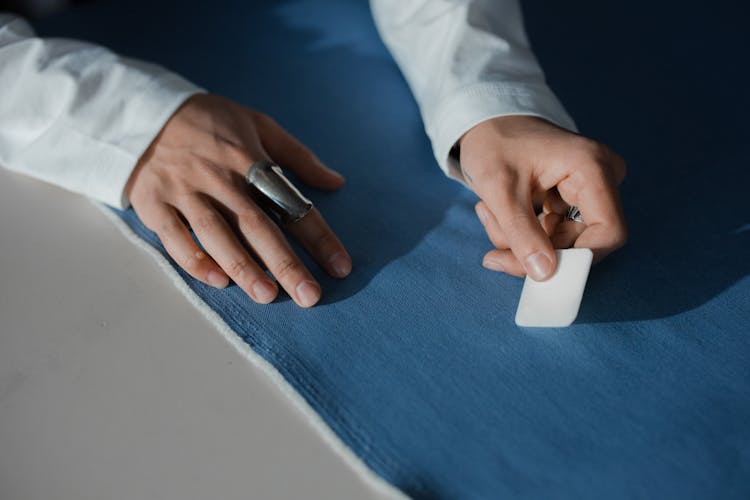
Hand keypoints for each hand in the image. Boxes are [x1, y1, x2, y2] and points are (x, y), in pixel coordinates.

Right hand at [125, 94, 351, 306]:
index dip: (318, 237)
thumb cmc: (209, 121)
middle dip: (285, 263)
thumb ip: (297, 155)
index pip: (291, 202)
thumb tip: (336, 183)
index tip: (340, 266)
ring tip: (267, 296)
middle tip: (309, 296)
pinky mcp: (154, 203)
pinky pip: (175, 237)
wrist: (139, 110)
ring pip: (216, 234)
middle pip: (256, 225)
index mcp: (249, 159)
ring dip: (243, 267)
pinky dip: (195, 260)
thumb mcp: (257, 123)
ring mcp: (184, 191)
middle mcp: (219, 178)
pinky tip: (218, 281)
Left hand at [459, 115, 625, 279]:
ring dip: (520, 240)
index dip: (577, 259)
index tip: (536, 271)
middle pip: (582, 242)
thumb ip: (521, 233)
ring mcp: (588, 190)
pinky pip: (551, 234)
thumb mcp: (499, 189)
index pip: (608, 232)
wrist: (484, 123)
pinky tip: (496, 211)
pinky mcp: (571, 200)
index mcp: (592, 167)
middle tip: (494, 250)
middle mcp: (600, 178)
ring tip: (489, 212)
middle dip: (534, 249)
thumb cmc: (492, 143)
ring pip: (561, 242)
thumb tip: (545, 274)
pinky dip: (520, 233)